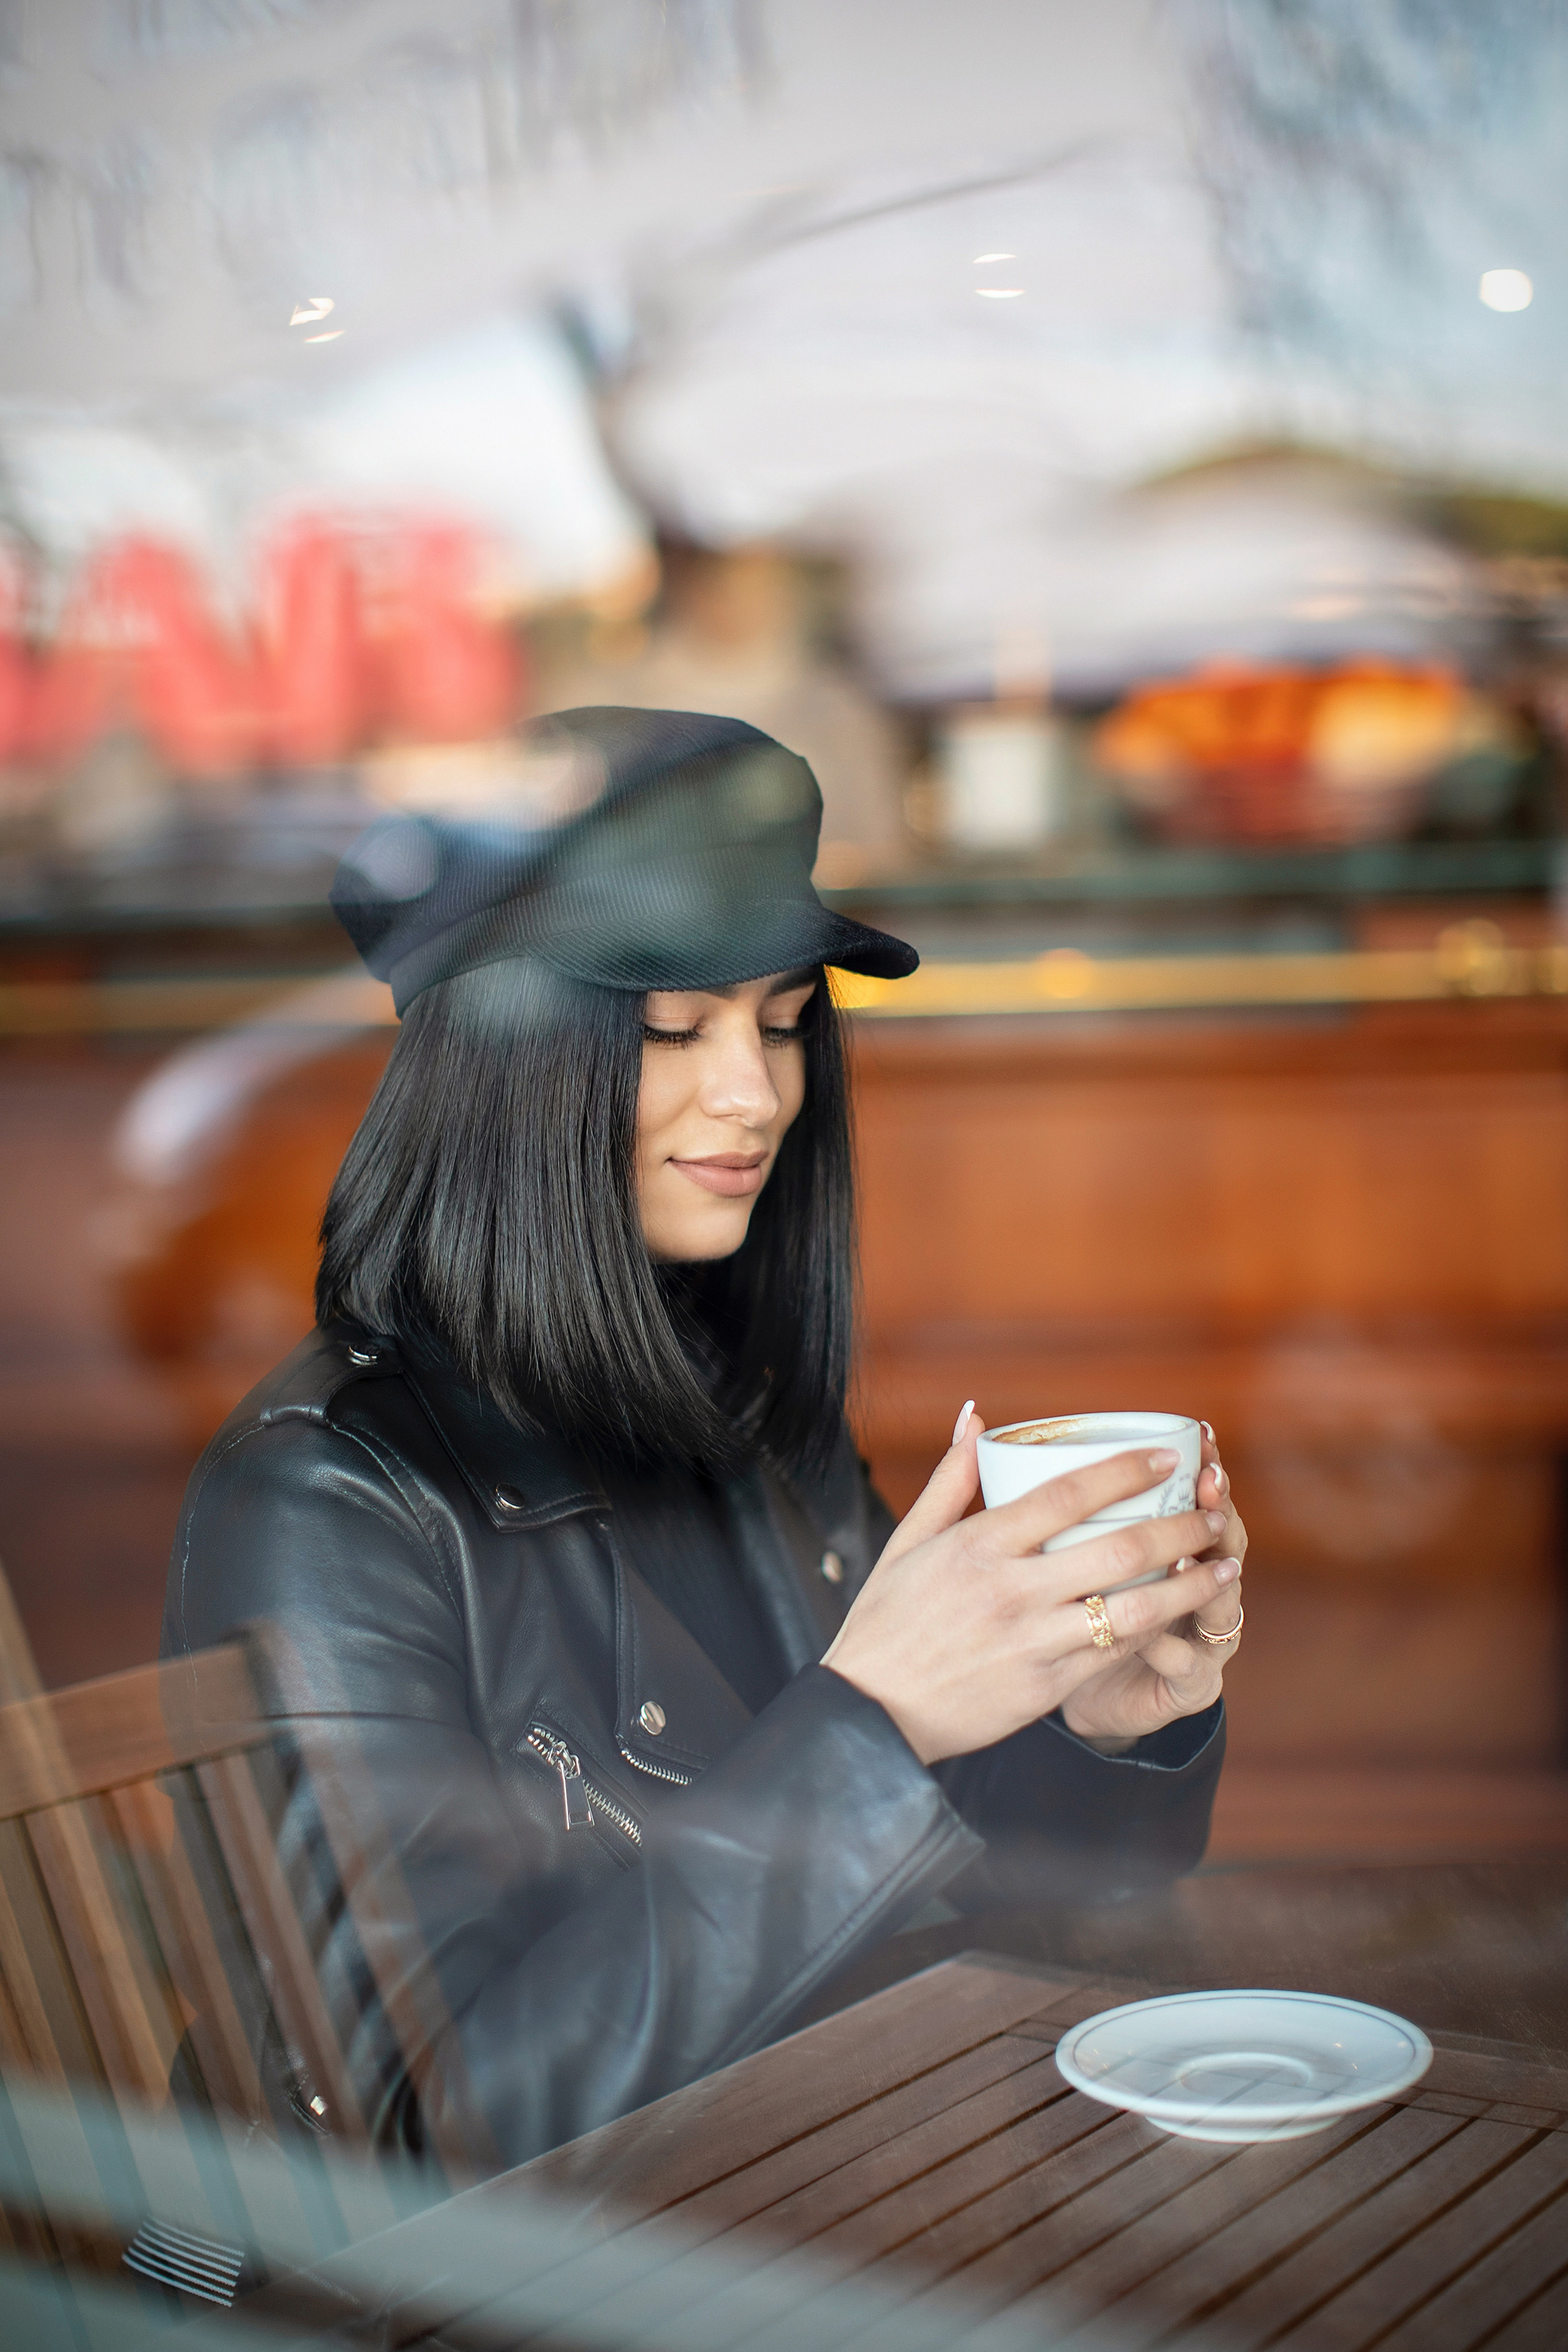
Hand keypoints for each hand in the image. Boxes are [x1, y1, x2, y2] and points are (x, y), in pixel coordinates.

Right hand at [821, 1407, 1238, 1764]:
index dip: (1125, 1470)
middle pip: (1119, 1550)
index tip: (1165, 1456)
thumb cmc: (887, 1621)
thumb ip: (952, 1479)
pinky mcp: (1046, 1687)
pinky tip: (1180, 1615)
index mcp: (979, 1546)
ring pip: (1134, 1609)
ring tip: (1224, 1567)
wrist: (872, 1713)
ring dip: (1189, 1586)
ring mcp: (1033, 1642)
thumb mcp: (909, 1541)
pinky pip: (1114, 1653)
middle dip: (1180, 1528)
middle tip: (1212, 1512)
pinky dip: (1155, 1631)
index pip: (1068, 1494)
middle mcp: (1012, 1591)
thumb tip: (977, 1418)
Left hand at [1060, 1418, 1246, 1746]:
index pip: (1198, 1500)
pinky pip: (1188, 1668)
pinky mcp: (1189, 1687)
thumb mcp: (1046, 1555)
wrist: (1081, 1697)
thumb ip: (1032, 1496)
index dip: (1202, 1469)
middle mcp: (1193, 1588)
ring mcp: (1199, 1640)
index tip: (1198, 1435)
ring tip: (1191, 1558)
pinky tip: (1155, 1637)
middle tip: (1207, 1484)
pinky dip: (1173, 1651)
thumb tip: (978, 1415)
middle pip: (1220, 1545)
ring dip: (1204, 1582)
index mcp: (1166, 1549)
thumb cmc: (1059, 1614)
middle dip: (1215, 1513)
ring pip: (1219, 1606)